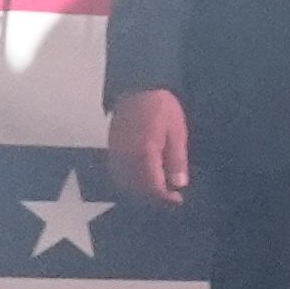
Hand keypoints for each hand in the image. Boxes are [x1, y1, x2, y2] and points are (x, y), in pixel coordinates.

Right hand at [111, 89, 189, 203]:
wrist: (137, 88)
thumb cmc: (162, 108)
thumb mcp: (177, 132)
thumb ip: (176, 160)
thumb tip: (178, 185)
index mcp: (144, 156)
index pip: (152, 188)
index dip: (165, 198)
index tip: (178, 200)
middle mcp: (125, 161)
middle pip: (137, 190)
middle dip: (153, 198)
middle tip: (170, 197)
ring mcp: (115, 156)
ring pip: (125, 185)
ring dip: (140, 192)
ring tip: (158, 190)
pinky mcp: (111, 151)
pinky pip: (117, 175)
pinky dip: (129, 183)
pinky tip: (142, 180)